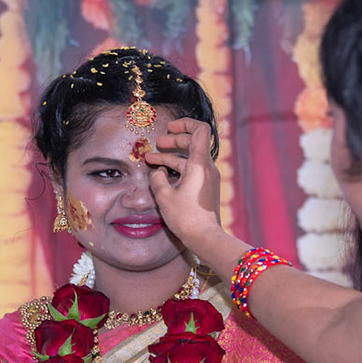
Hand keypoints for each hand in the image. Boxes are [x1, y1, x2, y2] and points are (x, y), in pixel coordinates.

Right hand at [147, 118, 228, 258]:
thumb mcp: (164, 196)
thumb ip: (157, 179)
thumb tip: (157, 172)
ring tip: (152, 161)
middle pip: (192, 143)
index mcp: (200, 164)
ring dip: (171, 158)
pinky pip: (192, 171)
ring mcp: (209, 178)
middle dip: (173, 142)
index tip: (169, 129)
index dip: (184, 124)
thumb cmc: (186, 218)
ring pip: (190, 159)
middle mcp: (208, 168)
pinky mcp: (207, 188)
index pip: (199, 130)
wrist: (205, 238)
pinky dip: (178, 170)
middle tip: (157, 145)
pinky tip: (163, 176)